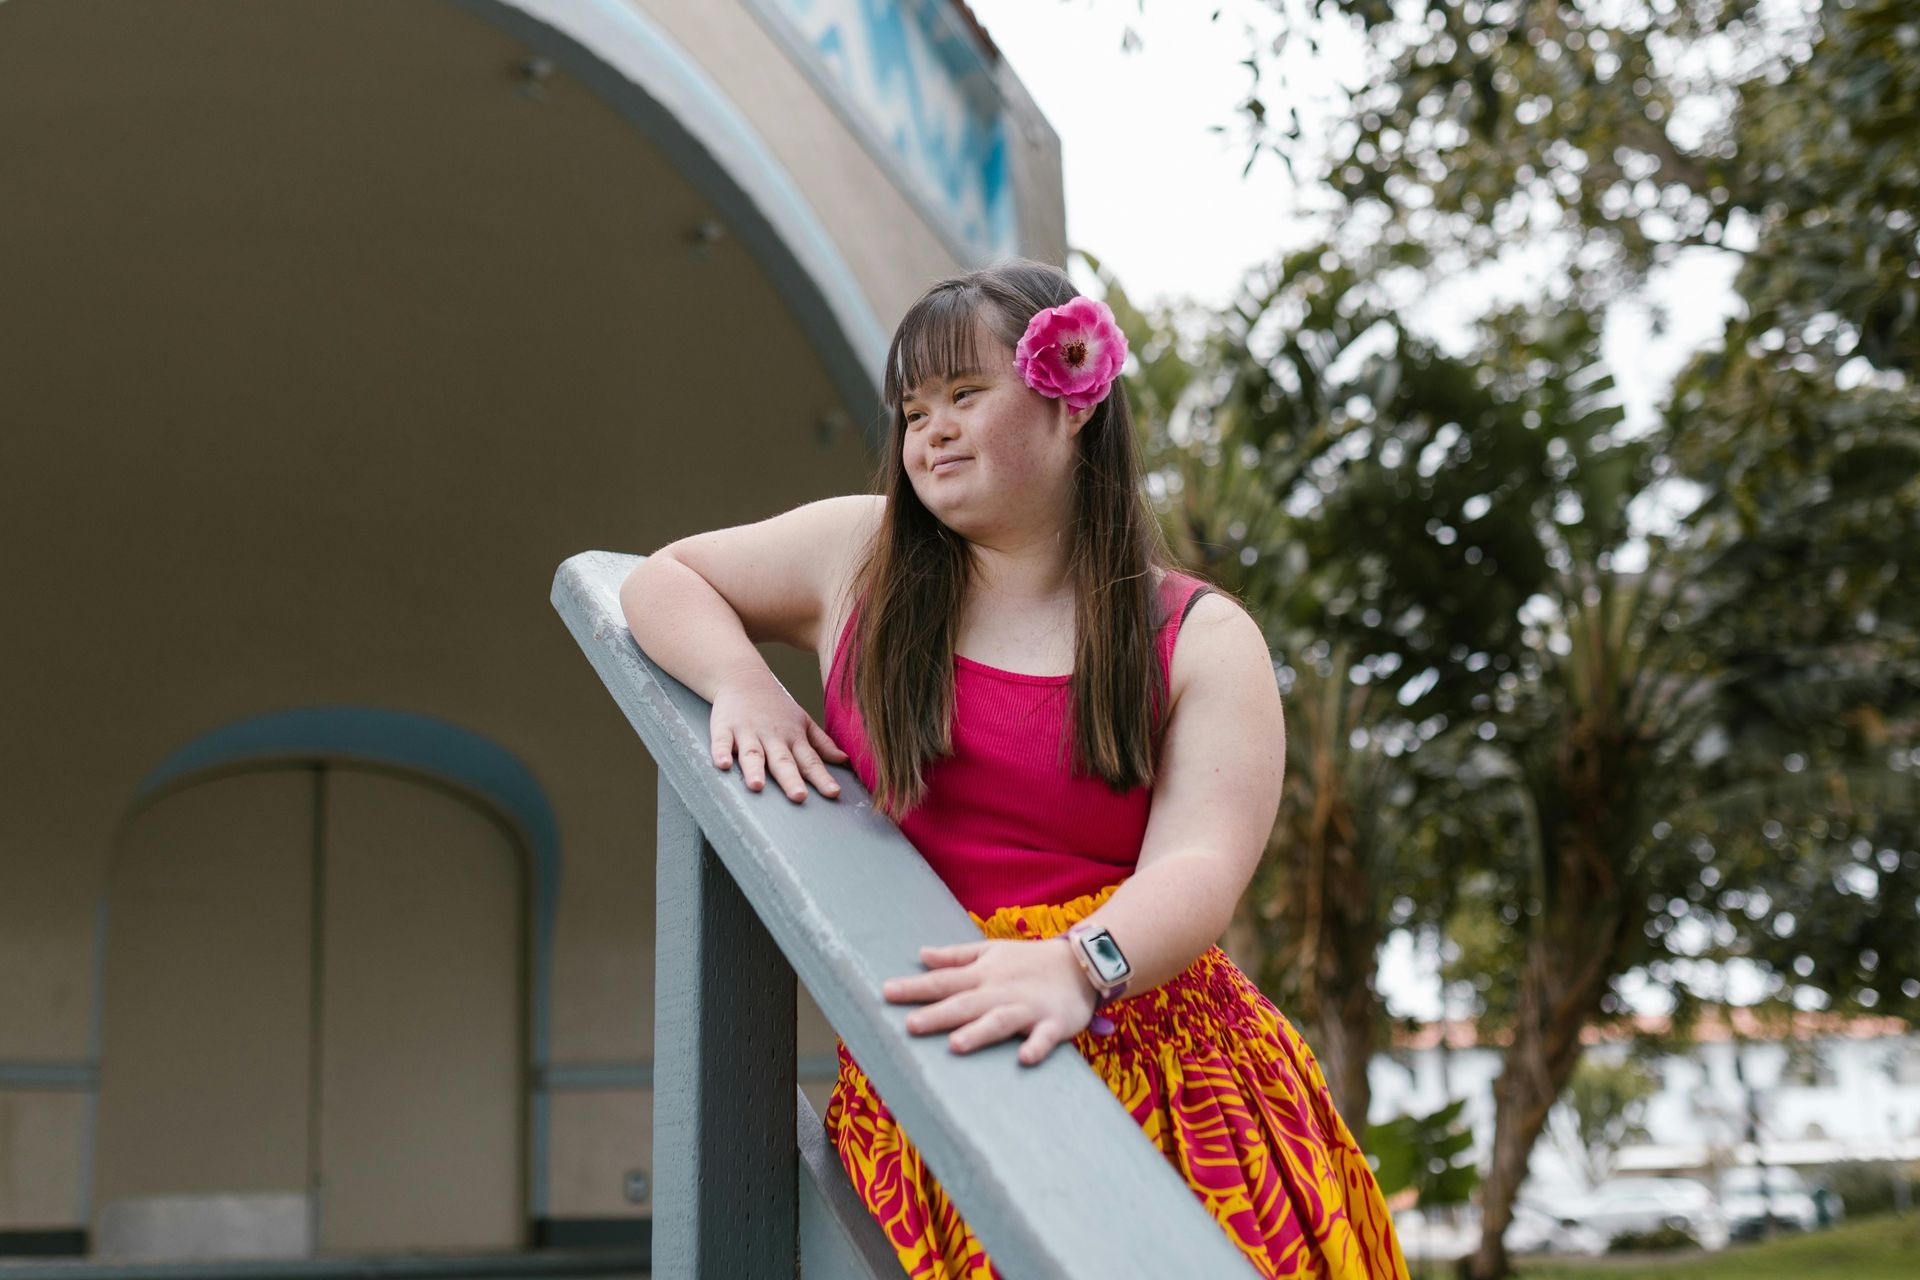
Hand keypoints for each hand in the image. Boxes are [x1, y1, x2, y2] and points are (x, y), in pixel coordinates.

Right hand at [709, 662, 848, 801]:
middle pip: (783, 761)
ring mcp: (748, 731)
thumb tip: (844, 760)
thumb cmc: (776, 706)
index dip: (822, 778)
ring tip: (757, 786)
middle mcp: (772, 736)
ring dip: (755, 769)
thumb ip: (822, 744)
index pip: (810, 761)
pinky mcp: (724, 727)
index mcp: (793, 738)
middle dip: (790, 779)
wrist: (744, 677)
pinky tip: (722, 765)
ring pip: (753, 753)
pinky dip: (721, 752)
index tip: (833, 793)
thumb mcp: (803, 721)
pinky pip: (721, 742)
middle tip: (798, 796)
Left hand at [883, 937, 1097, 1065]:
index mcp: (983, 975)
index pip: (944, 980)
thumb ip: (955, 956)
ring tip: (957, 1044)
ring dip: (980, 1032)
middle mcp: (1000, 991)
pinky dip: (1036, 1046)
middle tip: (911, 1025)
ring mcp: (1027, 1007)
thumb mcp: (990, 951)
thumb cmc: (1028, 961)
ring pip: (1000, 1020)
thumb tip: (921, 954)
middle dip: (939, 1014)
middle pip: (965, 1003)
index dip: (916, 987)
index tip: (886, 992)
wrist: (1081, 963)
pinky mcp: (1053, 1023)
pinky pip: (1045, 1037)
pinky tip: (1025, 1058)